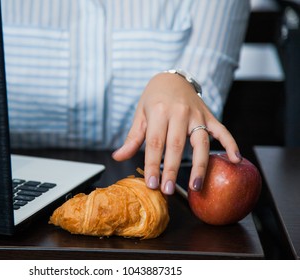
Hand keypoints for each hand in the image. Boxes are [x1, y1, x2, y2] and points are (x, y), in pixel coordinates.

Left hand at [112, 72, 241, 194]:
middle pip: (176, 145)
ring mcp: (197, 115)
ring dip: (199, 166)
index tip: (151, 184)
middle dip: (171, 170)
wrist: (172, 78)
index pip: (155, 143)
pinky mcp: (210, 116)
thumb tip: (117, 157)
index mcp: (159, 112)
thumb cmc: (153, 99)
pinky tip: (235, 160)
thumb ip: (132, 138)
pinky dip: (231, 144)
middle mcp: (179, 113)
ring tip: (196, 186)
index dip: (152, 165)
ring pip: (200, 142)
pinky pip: (222, 131)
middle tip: (167, 190)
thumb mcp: (140, 115)